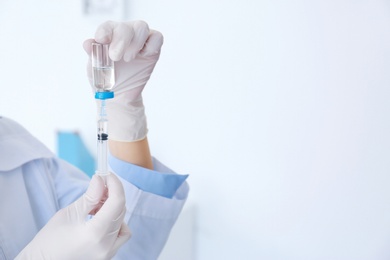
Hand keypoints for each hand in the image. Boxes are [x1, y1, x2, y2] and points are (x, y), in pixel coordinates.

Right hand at [15, 174, 130, 259]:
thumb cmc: (49, 241)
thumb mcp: (68, 213)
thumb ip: (90, 196)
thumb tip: (101, 179)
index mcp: (96, 233)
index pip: (117, 202)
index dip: (115, 185)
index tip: (107, 175)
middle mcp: (107, 246)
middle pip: (120, 212)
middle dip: (113, 195)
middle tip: (100, 186)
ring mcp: (109, 254)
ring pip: (123, 224)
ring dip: (114, 210)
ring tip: (96, 205)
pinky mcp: (107, 256)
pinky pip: (119, 236)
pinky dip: (114, 223)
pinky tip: (99, 219)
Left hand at [83, 20, 163, 141]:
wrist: (120, 94)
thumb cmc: (107, 79)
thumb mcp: (96, 69)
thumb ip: (93, 56)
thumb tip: (87, 43)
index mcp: (109, 36)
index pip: (107, 27)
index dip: (105, 31)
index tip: (101, 41)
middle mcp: (124, 34)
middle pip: (126, 27)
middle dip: (121, 40)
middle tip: (115, 57)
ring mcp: (140, 40)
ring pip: (141, 27)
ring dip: (135, 42)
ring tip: (128, 59)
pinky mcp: (153, 49)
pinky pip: (157, 38)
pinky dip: (151, 45)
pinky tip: (143, 56)